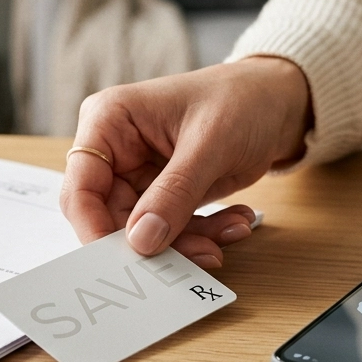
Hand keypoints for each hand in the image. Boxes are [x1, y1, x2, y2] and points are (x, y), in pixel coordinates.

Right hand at [60, 57, 310, 267]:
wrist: (280, 99)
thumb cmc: (242, 99)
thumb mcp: (209, 145)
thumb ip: (174, 194)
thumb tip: (140, 240)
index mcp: (110, 121)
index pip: (81, 187)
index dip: (94, 229)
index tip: (125, 262)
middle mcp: (117, 150)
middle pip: (112, 217)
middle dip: (157, 240)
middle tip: (201, 254)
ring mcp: (140, 173)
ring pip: (145, 230)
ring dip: (190, 240)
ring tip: (233, 229)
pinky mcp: (166, 192)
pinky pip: (173, 228)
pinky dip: (204, 233)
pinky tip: (236, 220)